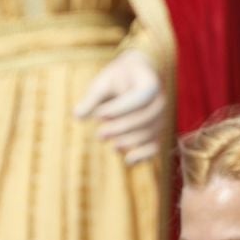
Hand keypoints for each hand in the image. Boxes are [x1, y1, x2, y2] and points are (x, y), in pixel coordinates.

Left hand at [74, 48, 167, 164]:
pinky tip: (128, 161)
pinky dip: (143, 155)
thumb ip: (92, 99)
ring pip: (148, 134)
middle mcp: (161, 102)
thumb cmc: (117, 79)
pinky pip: (155, 146)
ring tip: (107, 143)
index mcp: (150, 84)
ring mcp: (161, 118)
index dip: (120, 109)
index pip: (140, 98)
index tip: (99, 114)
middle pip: (145, 119)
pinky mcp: (157, 132)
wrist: (137, 78)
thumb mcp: (104, 82)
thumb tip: (78, 116)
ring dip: (128, 141)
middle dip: (121, 128)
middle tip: (100, 134)